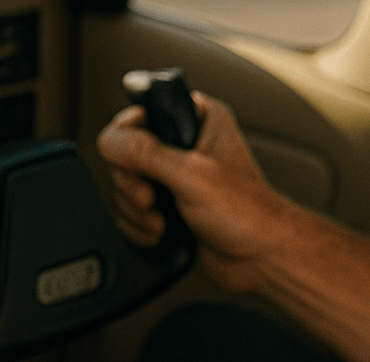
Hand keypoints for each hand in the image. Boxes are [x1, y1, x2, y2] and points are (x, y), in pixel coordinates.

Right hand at [96, 91, 292, 290]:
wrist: (258, 259)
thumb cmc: (247, 212)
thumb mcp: (193, 175)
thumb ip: (148, 154)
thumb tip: (111, 140)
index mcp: (198, 119)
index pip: (142, 111)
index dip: (129, 135)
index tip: (134, 159)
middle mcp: (183, 145)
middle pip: (124, 153)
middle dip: (133, 184)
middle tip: (151, 198)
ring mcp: (173, 178)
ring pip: (124, 185)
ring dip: (137, 211)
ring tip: (164, 221)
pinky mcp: (166, 207)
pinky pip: (130, 212)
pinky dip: (139, 227)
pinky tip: (163, 233)